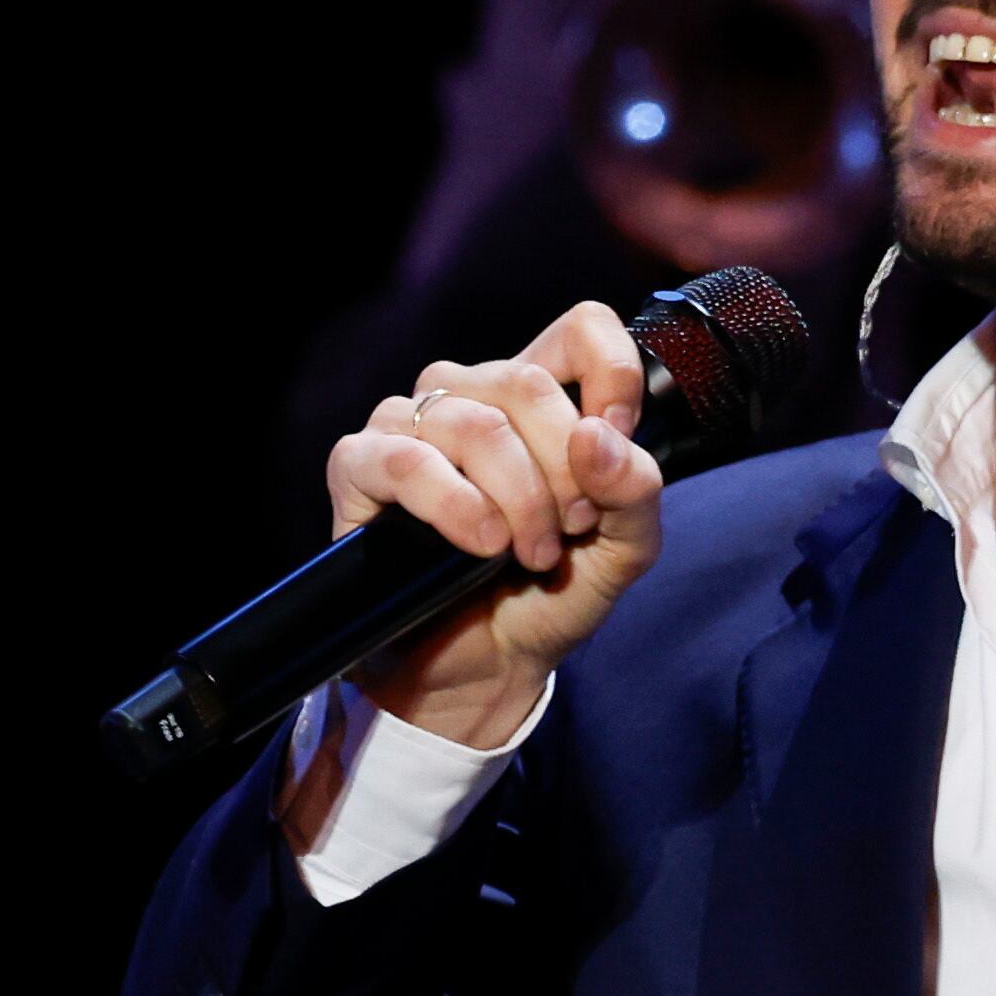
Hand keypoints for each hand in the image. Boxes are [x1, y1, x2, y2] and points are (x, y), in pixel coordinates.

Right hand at [322, 303, 666, 748]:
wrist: (488, 666)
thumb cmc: (549, 595)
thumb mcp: (623, 548)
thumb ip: (636, 490)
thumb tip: (600, 436)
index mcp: (540, 399)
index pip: (579, 329)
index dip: (612, 376)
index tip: (620, 440)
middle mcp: (472, 396)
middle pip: (528, 384)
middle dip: (566, 469)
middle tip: (571, 528)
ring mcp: (410, 425)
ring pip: (475, 424)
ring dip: (519, 499)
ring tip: (529, 553)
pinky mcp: (359, 467)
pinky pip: (406, 461)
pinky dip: (456, 507)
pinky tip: (481, 544)